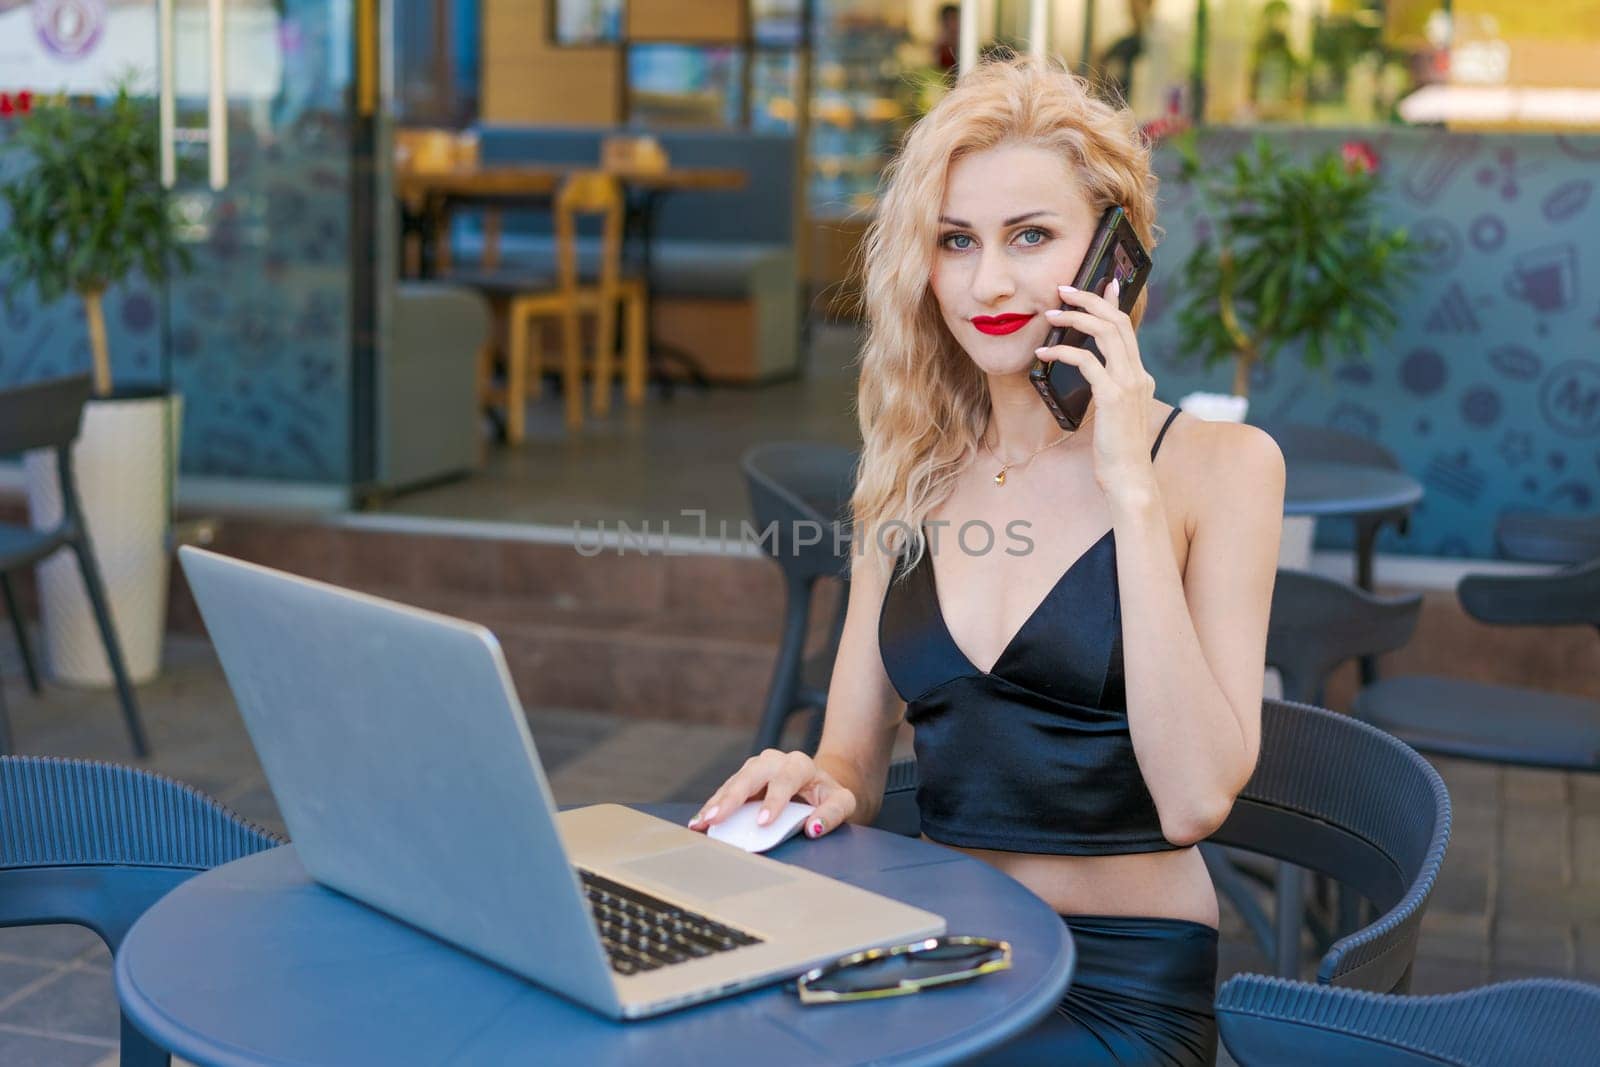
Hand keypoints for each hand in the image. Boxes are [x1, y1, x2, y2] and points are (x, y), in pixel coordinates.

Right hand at [687, 749, 857, 839]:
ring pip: (734, 782)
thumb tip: (813, 828)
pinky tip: (699, 821)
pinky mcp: (743, 779)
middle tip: (716, 818)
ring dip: (716, 803)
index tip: (763, 822)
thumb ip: (832, 814)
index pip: (786, 780)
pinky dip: (713, 806)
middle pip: (751, 775)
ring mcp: (756, 767)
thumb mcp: (842, 803)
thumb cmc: (828, 796)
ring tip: (701, 822)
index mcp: (800, 764)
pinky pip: (726, 791)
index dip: (774, 800)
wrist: (816, 785)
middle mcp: (775, 761)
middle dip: (732, 798)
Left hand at [1036, 278, 1158, 498]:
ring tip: (1050, 314)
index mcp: (1140, 376)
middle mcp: (1139, 374)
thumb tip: (1093, 374)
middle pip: (1117, 322)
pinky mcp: (1112, 397)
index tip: (1104, 283)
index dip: (1114, 303)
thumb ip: (1110, 390)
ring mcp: (1128, 384)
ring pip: (1105, 333)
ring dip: (1075, 319)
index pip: (1127, 329)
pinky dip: (1062, 352)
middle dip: (1090, 300)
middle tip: (1063, 290)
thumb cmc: (1117, 450)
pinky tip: (1043, 354)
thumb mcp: (1115, 413)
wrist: (1129, 478)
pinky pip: (1086, 362)